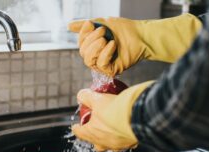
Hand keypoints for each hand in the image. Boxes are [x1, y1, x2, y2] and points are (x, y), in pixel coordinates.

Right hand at [68, 14, 201, 76]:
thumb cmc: (123, 29)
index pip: (80, 44)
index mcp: (93, 47)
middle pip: (83, 53)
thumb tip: (68, 26)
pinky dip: (105, 53)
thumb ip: (85, 26)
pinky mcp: (111, 70)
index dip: (83, 34)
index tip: (91, 24)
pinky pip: (101, 65)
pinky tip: (113, 45)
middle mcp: (97, 57)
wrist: (140, 34)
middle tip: (103, 31)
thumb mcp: (101, 23)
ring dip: (96, 48)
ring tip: (106, 39)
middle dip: (91, 40)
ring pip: (89, 60)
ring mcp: (104, 65)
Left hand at [72, 81, 155, 151]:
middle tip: (96, 127)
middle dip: (94, 136)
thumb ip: (87, 97)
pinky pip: (126, 142)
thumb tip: (82, 95)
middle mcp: (104, 143)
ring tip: (113, 127)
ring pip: (111, 145)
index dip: (77, 128)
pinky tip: (126, 128)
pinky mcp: (131, 144)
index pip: (80, 133)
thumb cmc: (116, 110)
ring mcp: (118, 146)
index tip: (76, 126)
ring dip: (110, 137)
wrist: (139, 116)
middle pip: (95, 143)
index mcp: (92, 133)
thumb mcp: (98, 99)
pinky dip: (124, 136)